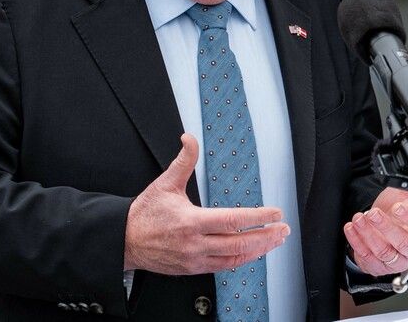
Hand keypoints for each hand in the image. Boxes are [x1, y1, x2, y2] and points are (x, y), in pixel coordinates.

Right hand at [124, 134, 288, 274]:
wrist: (124, 240)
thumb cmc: (144, 214)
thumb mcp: (164, 183)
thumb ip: (183, 161)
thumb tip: (189, 139)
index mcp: (191, 222)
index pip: (233, 221)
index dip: (258, 218)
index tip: (274, 213)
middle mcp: (195, 244)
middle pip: (239, 243)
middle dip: (265, 237)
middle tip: (283, 229)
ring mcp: (195, 259)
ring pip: (234, 258)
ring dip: (258, 250)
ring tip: (274, 241)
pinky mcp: (192, 269)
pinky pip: (223, 266)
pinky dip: (241, 260)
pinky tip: (252, 253)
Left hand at [343, 149, 407, 275]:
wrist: (384, 229)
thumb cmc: (400, 210)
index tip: (398, 207)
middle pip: (402, 243)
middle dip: (385, 227)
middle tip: (374, 213)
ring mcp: (397, 260)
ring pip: (384, 252)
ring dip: (369, 235)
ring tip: (360, 218)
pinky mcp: (379, 266)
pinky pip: (368, 257)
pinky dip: (357, 242)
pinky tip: (352, 228)